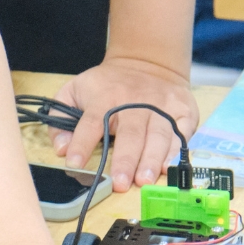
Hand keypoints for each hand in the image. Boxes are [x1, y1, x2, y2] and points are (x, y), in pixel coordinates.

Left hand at [53, 57, 198, 192]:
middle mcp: (134, 100)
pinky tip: (167, 166)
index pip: (92, 122)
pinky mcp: (182, 110)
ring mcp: (161, 105)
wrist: (147, 61)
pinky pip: (181, 133)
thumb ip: (61, 116)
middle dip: (126, 159)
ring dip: (151, 159)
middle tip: (121, 183)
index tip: (74, 164)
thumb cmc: (108, 84)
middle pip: (130, 132)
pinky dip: (175, 150)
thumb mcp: (76, 89)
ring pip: (158, 135)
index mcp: (105, 96)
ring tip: (144, 181)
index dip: (81, 143)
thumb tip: (61, 148)